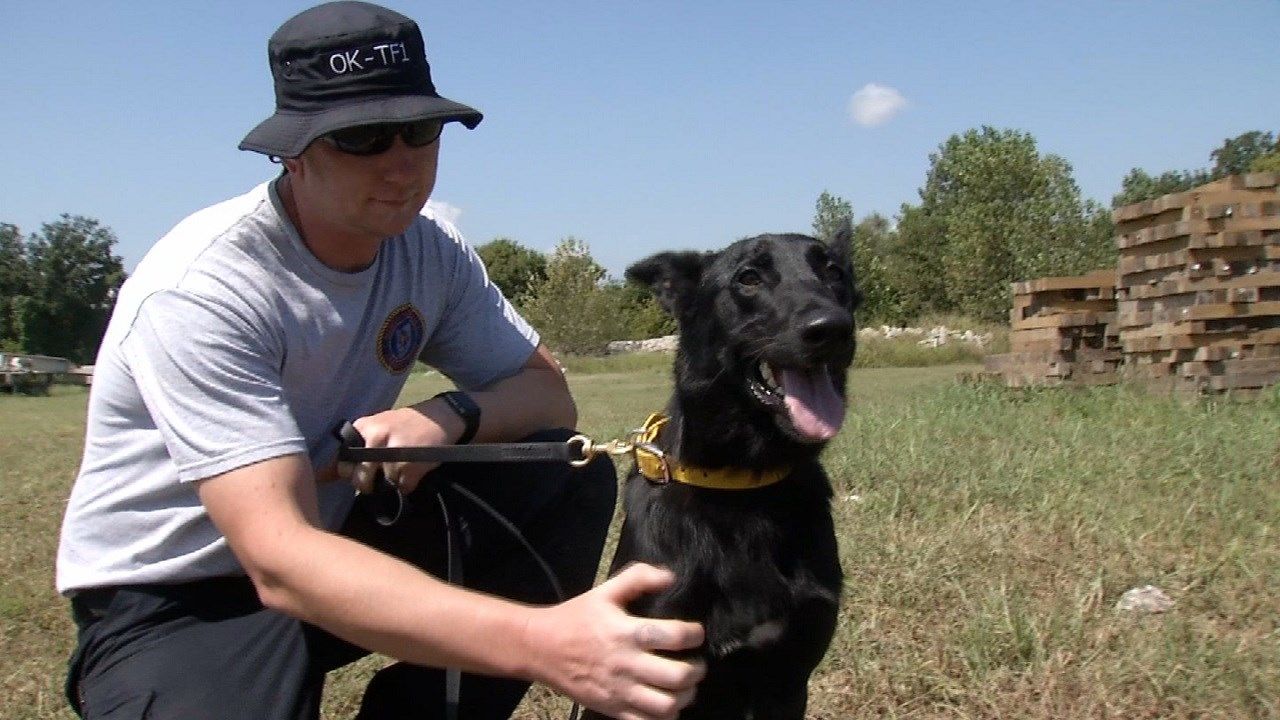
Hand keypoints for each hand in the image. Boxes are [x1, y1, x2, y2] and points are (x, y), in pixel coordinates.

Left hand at [335, 407, 448, 494]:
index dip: (351, 473)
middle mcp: (377, 437)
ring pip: (382, 485)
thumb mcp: (375, 430)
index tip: (360, 473)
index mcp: (364, 427)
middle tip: (379, 478)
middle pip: (360, 478)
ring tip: (401, 469)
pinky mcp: (413, 464)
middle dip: (368, 485)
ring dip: (391, 484)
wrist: (440, 417)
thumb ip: (351, 452)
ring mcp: (395, 451)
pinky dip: (407, 485)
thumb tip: (319, 477)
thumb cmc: (403, 425)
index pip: (344, 462)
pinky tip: (413, 470)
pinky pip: (403, 487)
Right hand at [525, 563, 705, 719]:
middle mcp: (625, 664)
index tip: (696, 633)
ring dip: (685, 696)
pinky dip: (665, 715)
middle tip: (697, 663)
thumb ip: (639, 578)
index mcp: (626, 633)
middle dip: (697, 670)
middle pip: (677, 676)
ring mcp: (619, 691)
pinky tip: (666, 702)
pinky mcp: (612, 709)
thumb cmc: (577, 618)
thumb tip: (670, 577)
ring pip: (667, 705)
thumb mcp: (605, 590)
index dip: (694, 634)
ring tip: (686, 686)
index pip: (674, 636)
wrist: (541, 648)